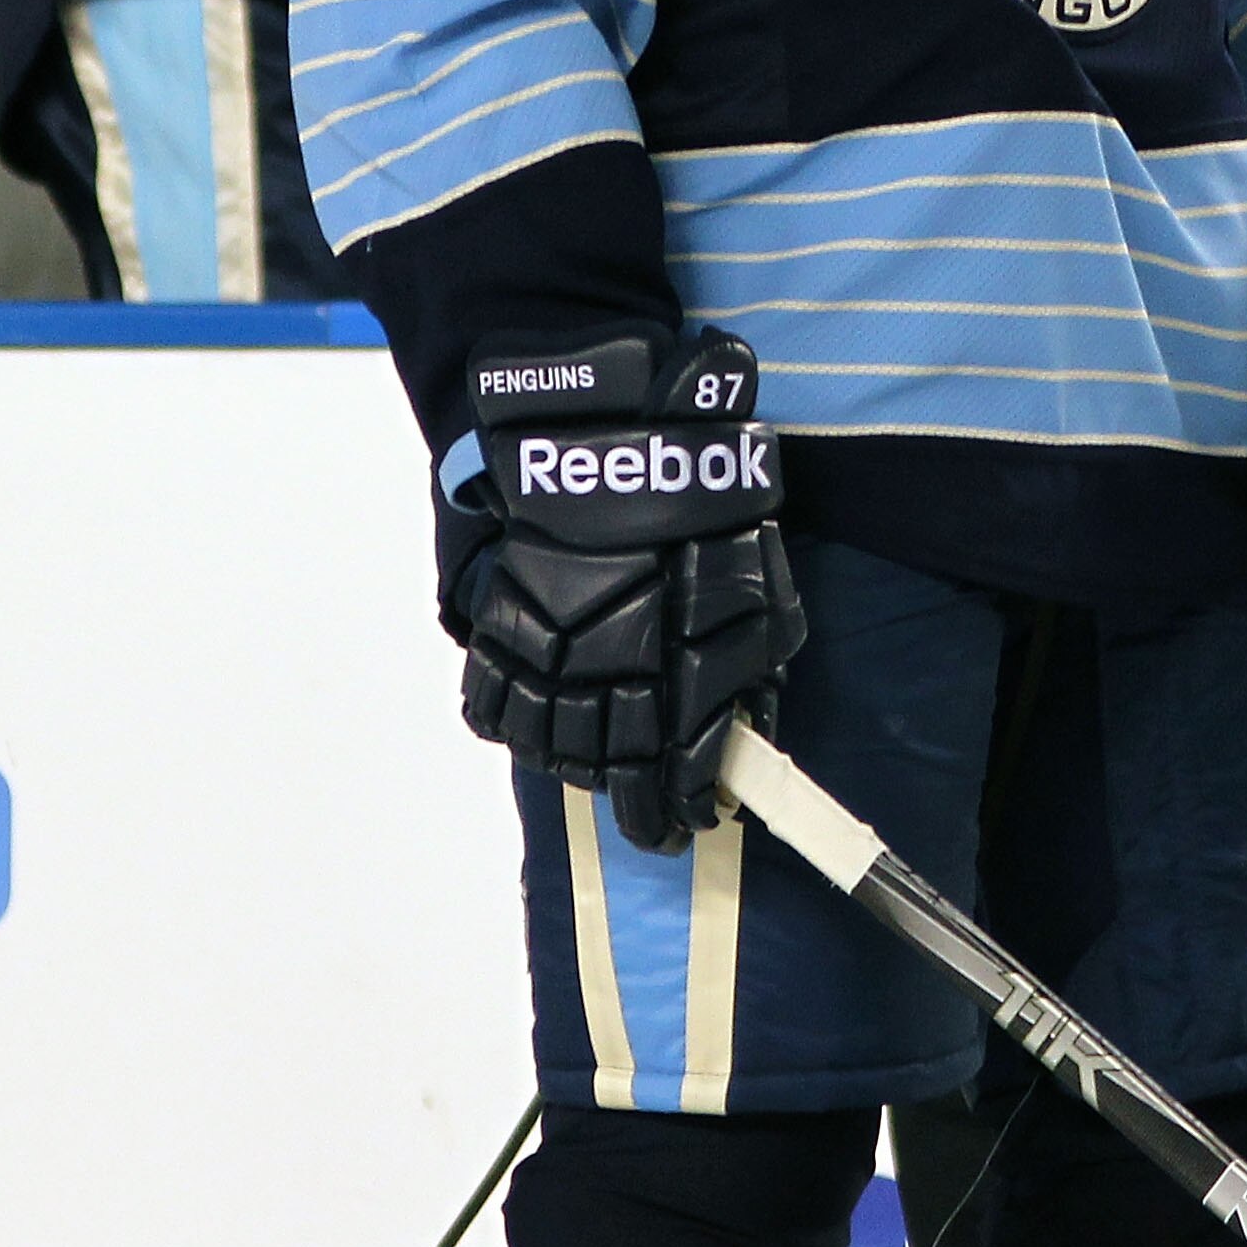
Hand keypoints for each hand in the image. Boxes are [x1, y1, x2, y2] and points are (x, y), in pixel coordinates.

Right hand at [457, 325, 801, 851]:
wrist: (602, 424)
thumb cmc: (694, 493)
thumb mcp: (756, 575)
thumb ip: (752, 655)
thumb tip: (751, 722)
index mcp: (673, 673)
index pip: (668, 773)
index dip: (672, 808)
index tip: (682, 822)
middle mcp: (603, 678)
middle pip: (604, 769)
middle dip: (625, 789)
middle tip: (643, 796)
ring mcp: (543, 655)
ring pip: (547, 745)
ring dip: (573, 760)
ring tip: (595, 757)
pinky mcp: (497, 625)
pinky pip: (491, 703)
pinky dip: (512, 722)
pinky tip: (535, 720)